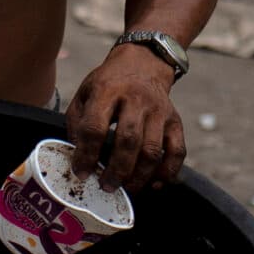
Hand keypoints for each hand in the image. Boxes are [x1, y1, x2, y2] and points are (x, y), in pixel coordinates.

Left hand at [68, 45, 185, 189]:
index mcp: (107, 91)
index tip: (81, 173)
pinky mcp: (174, 121)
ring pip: (152, 150)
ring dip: (139, 176)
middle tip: (106, 187)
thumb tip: (76, 156)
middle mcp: (136, 100)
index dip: (86, 154)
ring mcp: (158, 111)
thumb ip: (76, 122)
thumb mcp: (84, 93)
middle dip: (116, 170)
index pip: (95, 127)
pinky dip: (168, 172)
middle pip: (128, 141)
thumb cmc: (108, 84)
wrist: (143, 63)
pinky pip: (177, 151)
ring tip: (126, 189)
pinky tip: (154, 184)